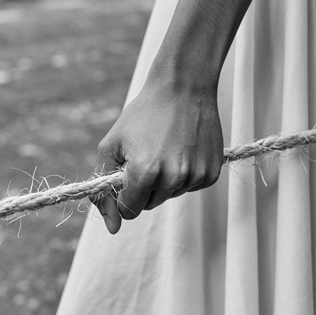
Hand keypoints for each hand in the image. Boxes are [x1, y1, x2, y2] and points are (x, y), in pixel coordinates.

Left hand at [95, 79, 223, 233]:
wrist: (184, 86)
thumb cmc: (143, 114)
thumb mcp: (112, 144)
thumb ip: (103, 189)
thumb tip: (112, 228)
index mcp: (145, 172)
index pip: (128, 211)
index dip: (124, 194)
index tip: (128, 174)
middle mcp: (173, 178)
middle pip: (150, 204)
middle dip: (144, 186)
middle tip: (148, 153)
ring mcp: (196, 176)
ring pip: (171, 195)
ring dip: (165, 179)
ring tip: (167, 146)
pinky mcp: (212, 173)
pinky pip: (190, 186)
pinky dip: (184, 174)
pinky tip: (184, 148)